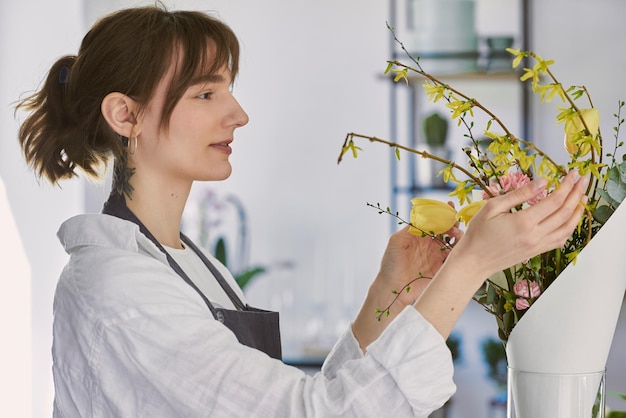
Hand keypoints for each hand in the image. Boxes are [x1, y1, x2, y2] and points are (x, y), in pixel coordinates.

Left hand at [376, 222, 462, 307]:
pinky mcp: (442, 269)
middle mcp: (431, 245)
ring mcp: (438, 257)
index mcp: (420, 236)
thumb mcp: (396, 241)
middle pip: (448, 231)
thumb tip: (425, 218)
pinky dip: (460, 252)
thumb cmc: (390, 264)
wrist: (392, 288)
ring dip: (459, 237)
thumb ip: (410, 228)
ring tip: (456, 235)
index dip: (443, 214)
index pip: (435, 222)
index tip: (450, 207)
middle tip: (454, 224)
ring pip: (454, 243)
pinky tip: (459, 248)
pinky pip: (454, 259)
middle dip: (453, 224)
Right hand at [412, 170, 588, 338]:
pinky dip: (570, 227)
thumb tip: (542, 181)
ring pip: (568, 228)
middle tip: (583, 179)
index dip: (566, 185)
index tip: (572, 173)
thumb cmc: (477, 233)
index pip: (555, 200)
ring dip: (578, 211)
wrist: (473, 261)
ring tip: (582, 196)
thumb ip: (519, 194)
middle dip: (577, 193)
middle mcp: (535, 235)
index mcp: (524, 222)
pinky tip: (570, 218)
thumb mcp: (492, 207)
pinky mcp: (536, 252)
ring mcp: (538, 246)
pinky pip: (560, 240)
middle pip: (565, 212)